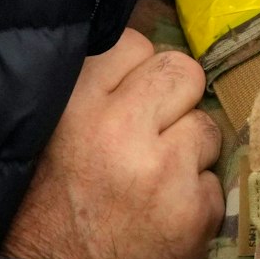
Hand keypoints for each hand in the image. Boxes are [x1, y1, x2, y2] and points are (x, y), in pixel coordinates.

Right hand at [2, 30, 221, 258]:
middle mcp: (121, 130)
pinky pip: (214, 180)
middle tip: (155, 129)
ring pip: (206, 126)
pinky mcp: (194, 212)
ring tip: (154, 177)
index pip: (135, 45)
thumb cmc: (45, 211)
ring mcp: (163, 171)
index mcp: (77, 104)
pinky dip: (194, 197)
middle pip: (182, 72)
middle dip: (175, 98)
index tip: (131, 96)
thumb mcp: (48, 132)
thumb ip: (88, 89)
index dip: (137, 71)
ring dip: (188, 150)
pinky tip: (163, 212)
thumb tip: (135, 57)